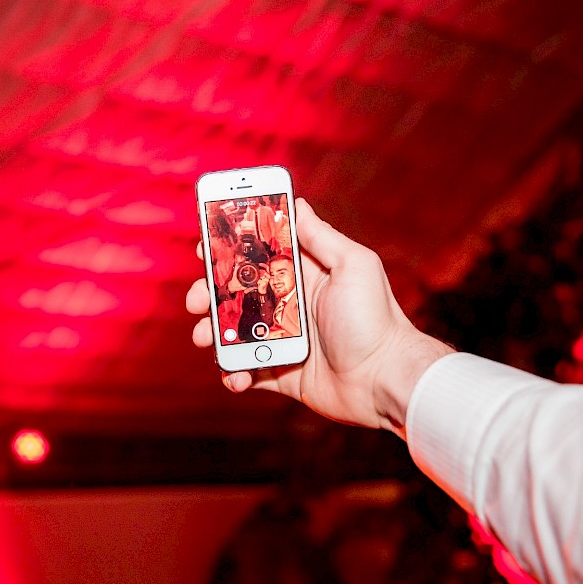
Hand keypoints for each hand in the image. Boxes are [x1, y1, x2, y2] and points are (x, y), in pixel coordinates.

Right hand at [186, 198, 452, 437]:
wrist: (386, 380)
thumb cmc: (375, 320)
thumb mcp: (354, 266)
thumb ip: (322, 238)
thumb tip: (297, 204)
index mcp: (304, 275)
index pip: (259, 255)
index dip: (229, 249)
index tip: (204, 245)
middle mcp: (290, 305)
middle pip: (237, 294)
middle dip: (209, 294)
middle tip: (196, 299)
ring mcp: (284, 340)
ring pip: (235, 333)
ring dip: (213, 334)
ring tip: (205, 338)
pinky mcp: (283, 373)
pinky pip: (247, 371)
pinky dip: (233, 373)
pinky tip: (234, 375)